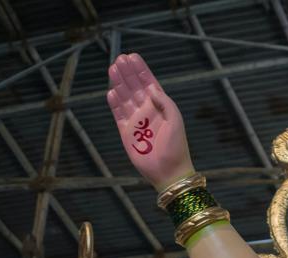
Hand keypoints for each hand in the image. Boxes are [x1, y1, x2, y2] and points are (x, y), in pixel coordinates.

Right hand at [107, 53, 193, 190]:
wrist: (168, 171)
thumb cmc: (176, 146)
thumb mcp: (176, 121)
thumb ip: (166, 103)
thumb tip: (151, 88)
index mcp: (161, 107)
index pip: (149, 84)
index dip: (140, 70)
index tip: (132, 56)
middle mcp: (147, 111)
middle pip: (134, 87)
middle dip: (127, 73)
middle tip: (119, 58)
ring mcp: (136, 121)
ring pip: (125, 97)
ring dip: (119, 83)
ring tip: (112, 69)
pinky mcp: (126, 132)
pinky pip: (118, 114)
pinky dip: (114, 103)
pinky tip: (111, 92)